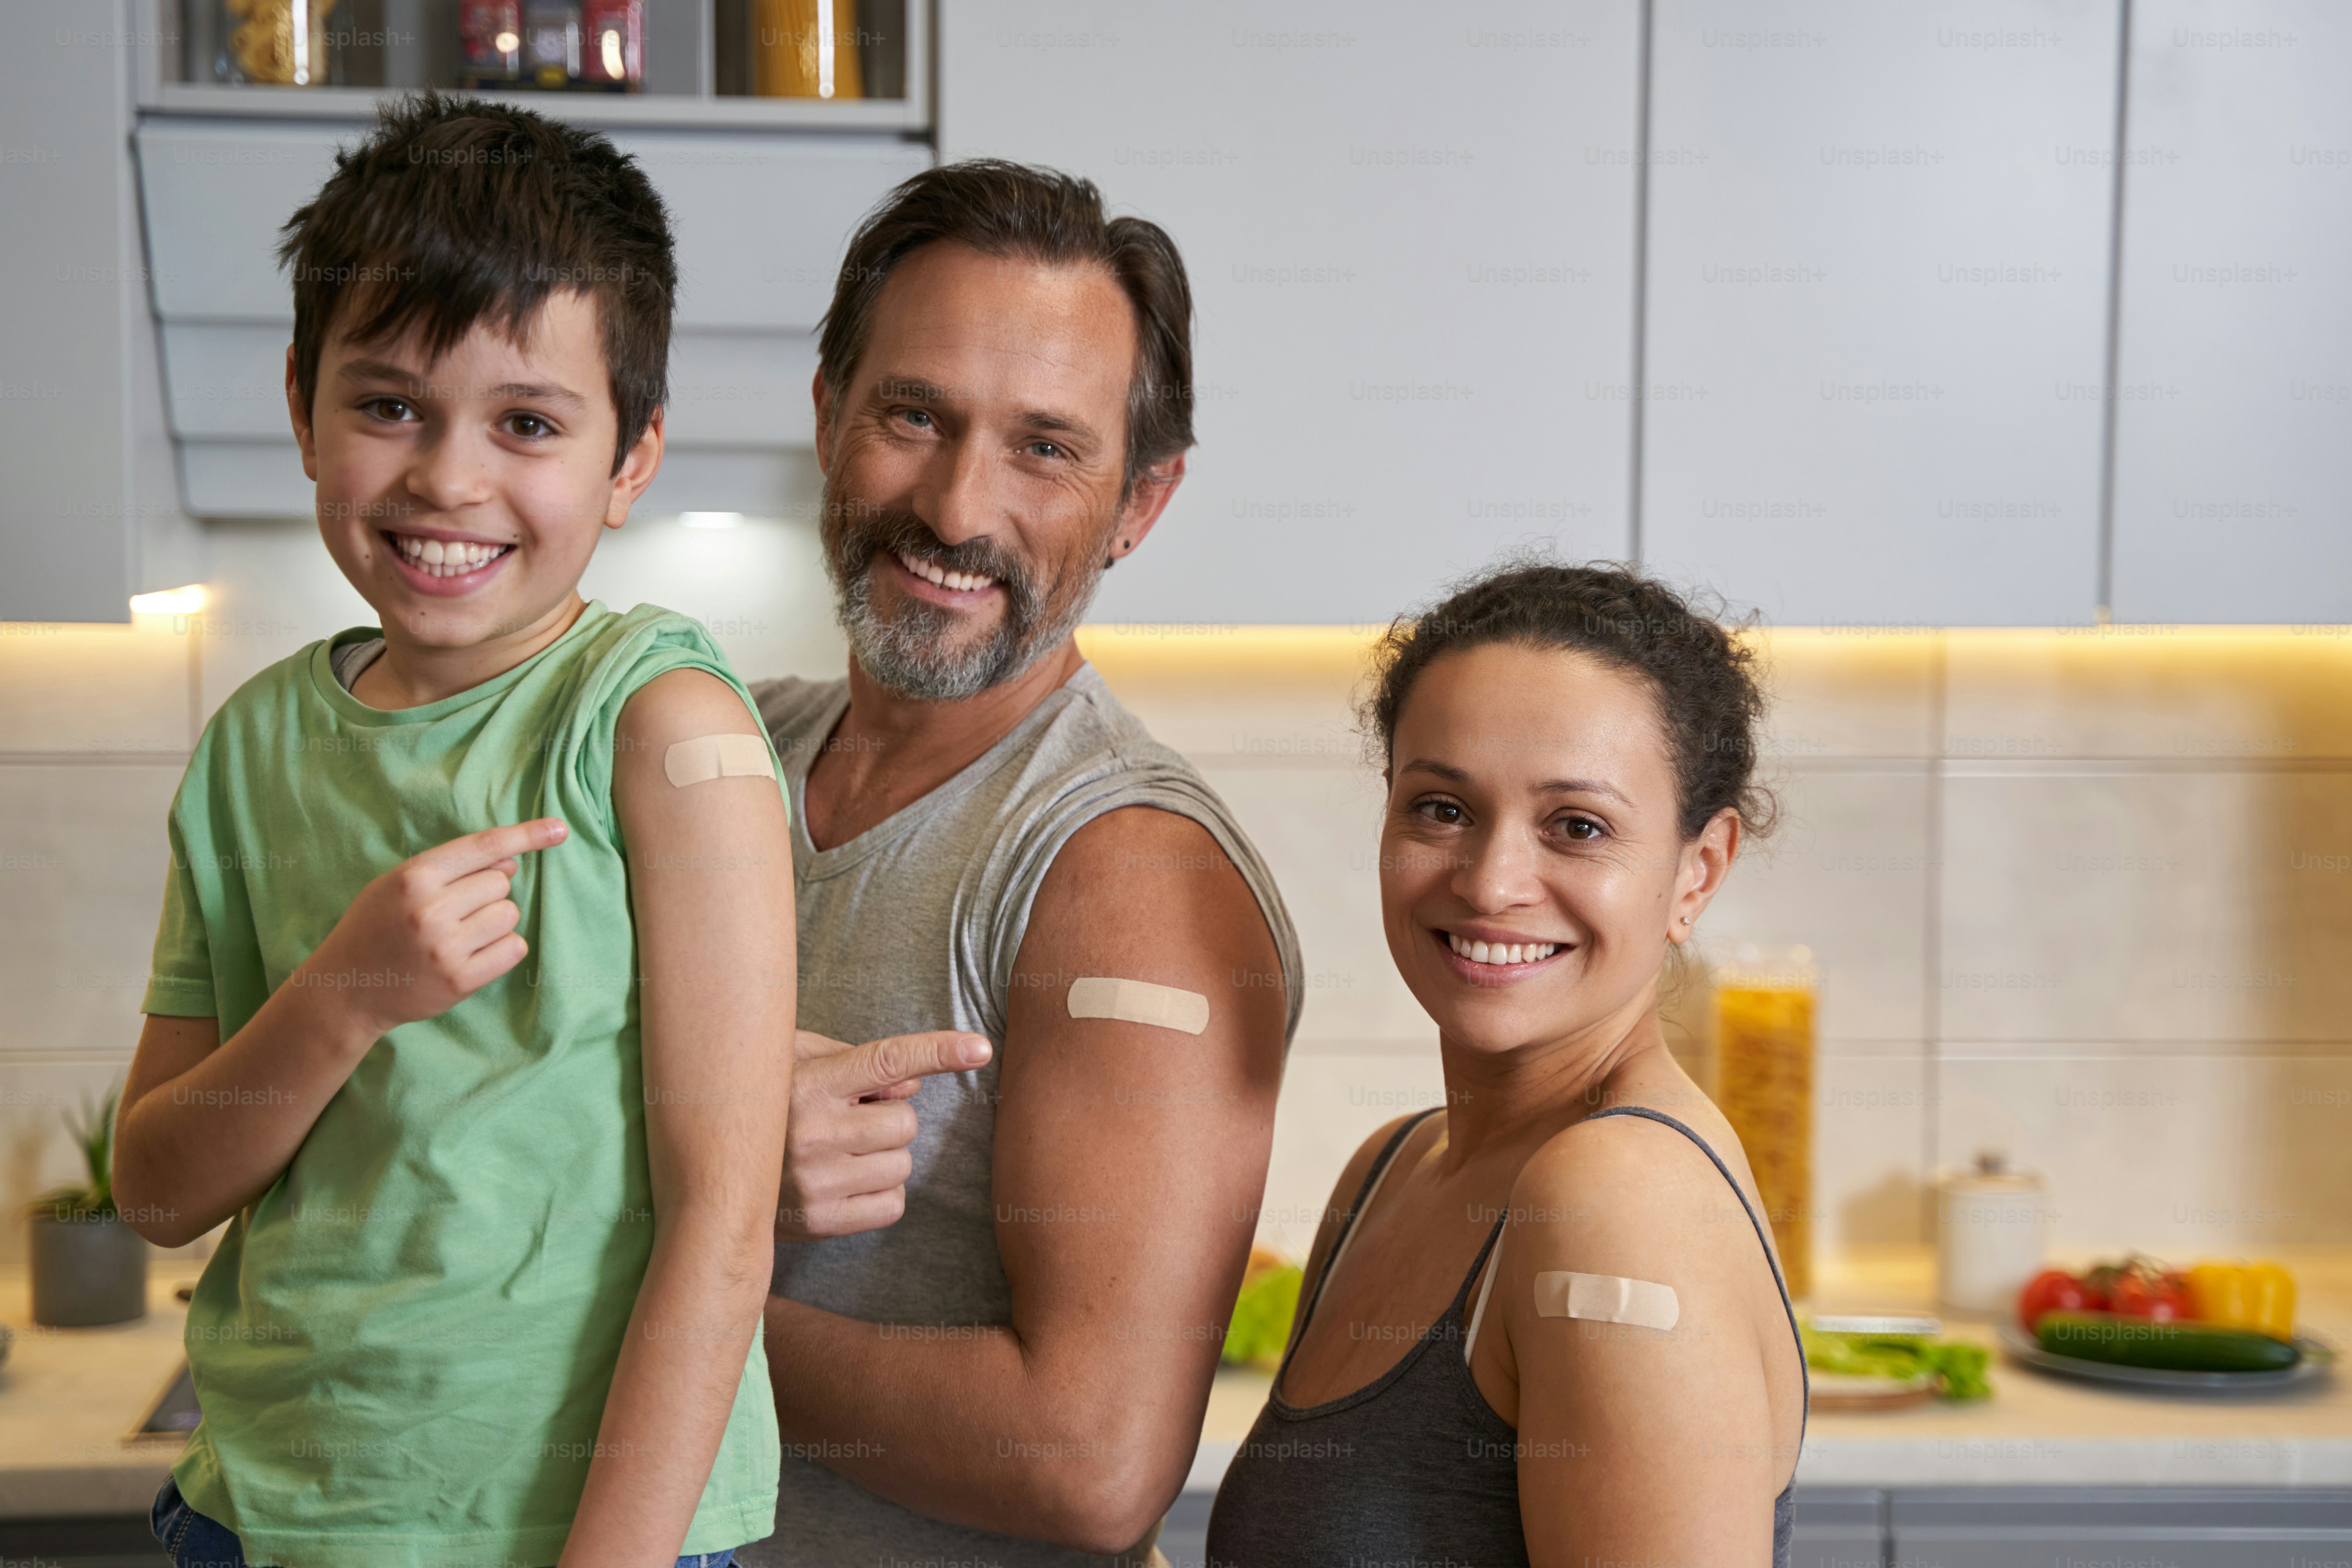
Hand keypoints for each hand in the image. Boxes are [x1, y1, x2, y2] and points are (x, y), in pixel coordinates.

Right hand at [299, 818, 568, 1037]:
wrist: (346, 989)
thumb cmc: (375, 927)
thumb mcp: (398, 884)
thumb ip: (451, 868)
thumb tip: (510, 862)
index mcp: (413, 878)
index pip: (484, 847)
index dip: (526, 835)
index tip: (560, 829)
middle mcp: (430, 911)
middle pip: (501, 883)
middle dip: (486, 894)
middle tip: (452, 912)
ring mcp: (446, 948)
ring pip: (510, 915)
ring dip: (494, 922)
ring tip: (457, 934)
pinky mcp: (461, 980)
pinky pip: (513, 949)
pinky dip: (502, 949)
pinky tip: (471, 954)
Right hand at [777, 1028, 991, 1240]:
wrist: (706, 1179)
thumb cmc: (761, 1108)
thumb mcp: (791, 1063)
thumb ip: (851, 1063)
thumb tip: (911, 1085)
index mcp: (807, 1083)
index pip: (887, 1061)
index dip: (938, 1051)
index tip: (980, 1048)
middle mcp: (812, 1131)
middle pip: (905, 1121)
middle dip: (888, 1120)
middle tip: (848, 1122)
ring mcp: (816, 1181)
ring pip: (902, 1164)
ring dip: (883, 1156)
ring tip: (839, 1153)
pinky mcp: (818, 1223)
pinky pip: (892, 1205)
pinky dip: (880, 1194)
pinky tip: (845, 1184)